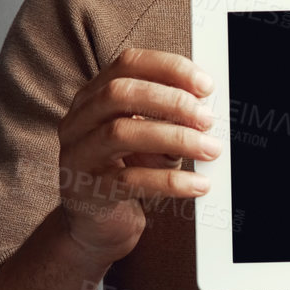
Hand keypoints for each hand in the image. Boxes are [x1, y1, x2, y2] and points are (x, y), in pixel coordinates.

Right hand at [56, 48, 221, 262]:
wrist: (97, 225)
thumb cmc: (126, 171)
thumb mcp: (148, 138)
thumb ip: (168, 118)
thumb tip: (207, 110)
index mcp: (93, 97)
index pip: (127, 64)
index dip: (169, 68)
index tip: (205, 85)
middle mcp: (78, 121)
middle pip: (120, 94)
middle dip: (171, 101)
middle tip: (207, 119)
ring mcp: (78, 155)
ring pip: (122, 133)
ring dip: (175, 138)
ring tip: (210, 149)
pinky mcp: (87, 191)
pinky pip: (130, 180)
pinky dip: (170, 181)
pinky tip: (198, 185)